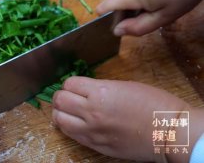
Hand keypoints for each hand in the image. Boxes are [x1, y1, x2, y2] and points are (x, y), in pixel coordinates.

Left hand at [52, 76, 189, 161]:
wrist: (169, 132)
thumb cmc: (153, 104)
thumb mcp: (125, 86)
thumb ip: (101, 88)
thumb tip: (85, 91)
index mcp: (101, 92)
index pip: (69, 84)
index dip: (70, 83)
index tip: (75, 86)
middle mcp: (91, 111)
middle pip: (60, 100)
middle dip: (61, 96)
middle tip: (68, 97)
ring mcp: (92, 131)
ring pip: (59, 120)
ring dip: (60, 113)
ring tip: (68, 111)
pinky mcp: (95, 145)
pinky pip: (71, 135)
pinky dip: (68, 127)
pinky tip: (75, 124)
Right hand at [96, 0, 202, 35]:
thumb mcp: (164, 17)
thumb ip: (138, 27)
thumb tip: (117, 32)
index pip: (105, 6)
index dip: (105, 16)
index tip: (113, 22)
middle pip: (114, 1)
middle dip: (121, 13)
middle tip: (138, 20)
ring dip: (129, 5)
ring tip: (147, 9)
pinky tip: (150, 0)